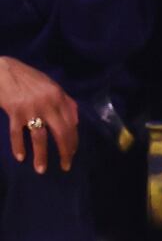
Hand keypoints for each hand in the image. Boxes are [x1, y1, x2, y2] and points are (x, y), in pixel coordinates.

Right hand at [0, 56, 78, 171]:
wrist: (3, 70)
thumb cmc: (28, 78)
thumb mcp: (51, 86)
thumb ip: (66, 102)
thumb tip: (76, 121)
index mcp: (59, 97)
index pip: (71, 124)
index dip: (73, 141)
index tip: (72, 153)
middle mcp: (48, 104)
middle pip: (61, 133)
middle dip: (65, 152)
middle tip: (66, 166)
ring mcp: (31, 109)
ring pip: (40, 137)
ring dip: (41, 155)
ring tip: (41, 170)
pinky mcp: (14, 112)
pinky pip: (17, 134)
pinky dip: (18, 146)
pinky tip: (20, 157)